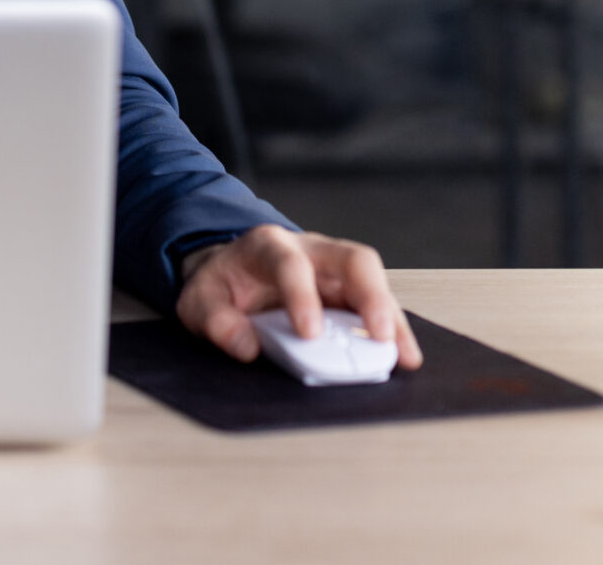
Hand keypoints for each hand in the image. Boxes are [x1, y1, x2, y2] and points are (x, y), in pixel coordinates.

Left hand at [175, 226, 420, 369]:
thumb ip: (216, 322)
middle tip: (379, 335)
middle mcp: (311, 250)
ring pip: (374, 281)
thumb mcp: (199, 301)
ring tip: (403, 355)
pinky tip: (402, 355)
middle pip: (353, 258)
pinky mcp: (348, 291)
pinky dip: (393, 328)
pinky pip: (378, 304)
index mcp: (268, 246)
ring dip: (391, 317)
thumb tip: (246, 347)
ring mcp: (334, 269)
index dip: (303, 296)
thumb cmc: (221, 286)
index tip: (310, 334)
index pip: (291, 263)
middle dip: (370, 296)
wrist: (229, 273)